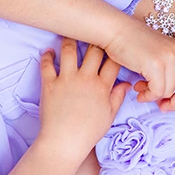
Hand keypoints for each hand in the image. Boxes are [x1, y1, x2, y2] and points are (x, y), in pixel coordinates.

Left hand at [36, 38, 130, 158]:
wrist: (64, 143)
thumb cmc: (88, 133)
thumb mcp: (109, 116)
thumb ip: (118, 97)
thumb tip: (127, 84)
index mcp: (103, 87)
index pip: (113, 61)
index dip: (116, 49)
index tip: (115, 42)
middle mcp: (86, 79)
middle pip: (94, 50)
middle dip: (96, 38)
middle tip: (94, 31)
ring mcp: (67, 80)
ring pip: (70, 50)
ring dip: (70, 39)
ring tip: (70, 32)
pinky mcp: (49, 84)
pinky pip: (47, 64)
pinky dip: (47, 56)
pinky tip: (48, 51)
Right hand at [105, 20, 174, 111]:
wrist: (115, 30)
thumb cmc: (131, 45)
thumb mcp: (155, 56)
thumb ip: (166, 73)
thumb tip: (164, 96)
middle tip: (161, 107)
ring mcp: (170, 58)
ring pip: (169, 93)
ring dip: (153, 98)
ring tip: (141, 90)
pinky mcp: (157, 64)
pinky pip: (157, 92)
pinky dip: (146, 95)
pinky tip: (137, 87)